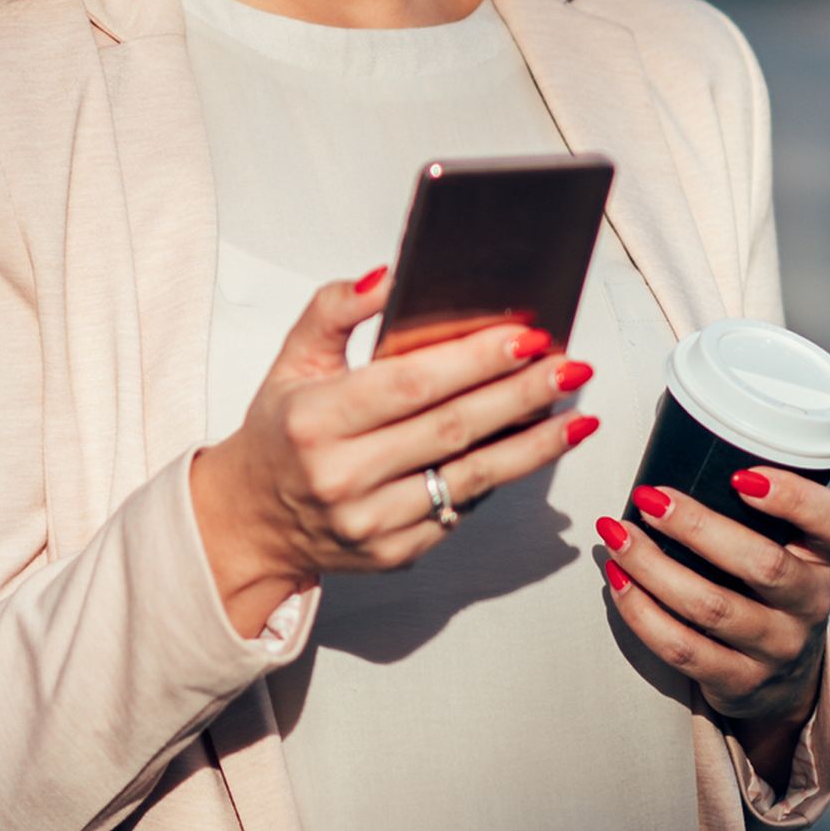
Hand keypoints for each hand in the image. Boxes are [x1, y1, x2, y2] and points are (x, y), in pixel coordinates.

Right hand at [190, 268, 600, 634]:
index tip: (527, 337)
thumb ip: (335, 309)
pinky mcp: (395, 553)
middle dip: (520, 394)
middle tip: (570, 366)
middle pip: (452, 429)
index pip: (409, 385)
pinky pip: (462, 508)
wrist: (252, 519)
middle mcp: (341, 476)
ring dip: (533, 444)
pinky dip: (503, 477)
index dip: (474, 360)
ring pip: (471, 477)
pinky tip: (532, 448)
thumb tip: (390, 277)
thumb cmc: (281, 431)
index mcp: (313, 419)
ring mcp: (370, 522)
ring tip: (576, 413)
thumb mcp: (292, 360)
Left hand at [595, 468, 829, 753]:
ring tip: (615, 533)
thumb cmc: (763, 587)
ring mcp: (778, 648)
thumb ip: (747, 506)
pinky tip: (616, 579)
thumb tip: (673, 438)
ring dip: (653, 566)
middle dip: (697, 527)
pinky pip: (682, 648)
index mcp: (825, 557)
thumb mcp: (780, 547)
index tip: (741, 475)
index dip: (794, 498)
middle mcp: (810, 603)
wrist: (779, 678)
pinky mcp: (740, 682)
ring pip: (711, 608)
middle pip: (762, 565)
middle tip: (648, 497)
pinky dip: (641, 610)